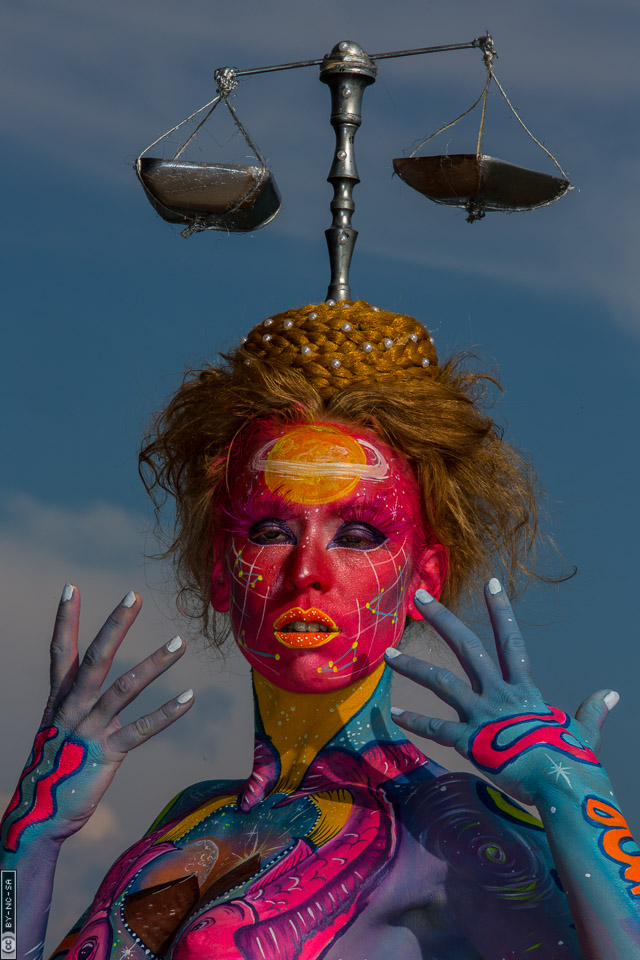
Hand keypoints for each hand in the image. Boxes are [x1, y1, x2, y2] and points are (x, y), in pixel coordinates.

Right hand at [1, 584, 193, 850]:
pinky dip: (167, 713)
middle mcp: (72, 707)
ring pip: (125, 687)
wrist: (38, 816)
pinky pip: (142, 729)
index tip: (71, 587)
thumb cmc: (52, 768)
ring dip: (155, 663)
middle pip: (96, 658)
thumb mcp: (57, 728)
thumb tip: (85, 686)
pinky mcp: (107, 753)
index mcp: (59, 698)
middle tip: (134, 596)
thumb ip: (73, 703)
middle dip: (115, 625)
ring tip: (180, 642)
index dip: (66, 618)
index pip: (61, 650)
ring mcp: (90, 729)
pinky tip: (190, 697)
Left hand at [384, 579, 617, 805]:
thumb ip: (593, 709)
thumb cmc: (572, 761)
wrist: (560, 785)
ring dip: (412, 665)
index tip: (491, 583)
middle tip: (419, 597)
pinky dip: (414, 720)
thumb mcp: (584, 730)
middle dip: (442, 619)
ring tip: (388, 653)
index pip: (512, 641)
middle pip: (467, 646)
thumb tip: (612, 694)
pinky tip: (395, 713)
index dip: (501, 611)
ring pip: (440, 680)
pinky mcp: (469, 740)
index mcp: (524, 690)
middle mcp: (499, 693)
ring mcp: (482, 714)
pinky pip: (435, 728)